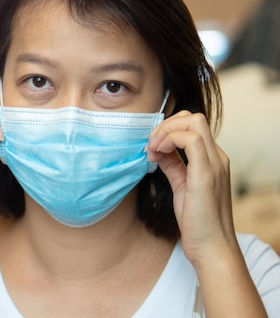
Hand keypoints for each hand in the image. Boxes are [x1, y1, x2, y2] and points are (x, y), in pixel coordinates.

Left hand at [146, 110, 237, 265]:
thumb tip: (157, 151)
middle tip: (150, 146)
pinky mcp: (206, 174)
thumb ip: (172, 166)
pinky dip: (169, 140)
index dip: (167, 129)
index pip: (192, 126)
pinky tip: (156, 155)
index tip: (150, 148)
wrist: (212, 248)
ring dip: (165, 131)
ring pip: (193, 122)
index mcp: (212, 160)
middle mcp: (217, 158)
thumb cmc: (197, 222)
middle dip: (165, 125)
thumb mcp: (181, 187)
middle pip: (193, 118)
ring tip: (152, 150)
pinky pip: (190, 140)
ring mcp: (215, 164)